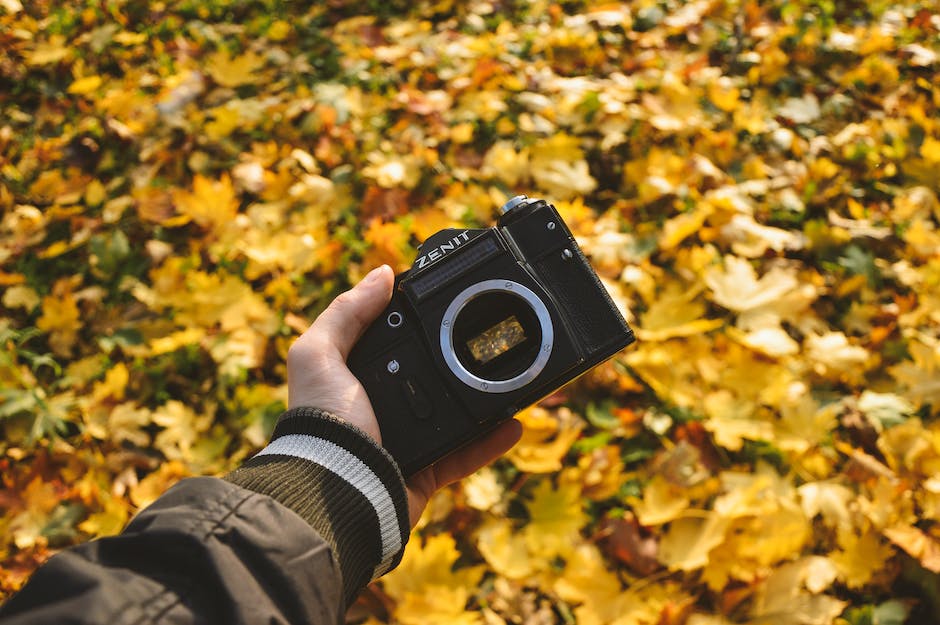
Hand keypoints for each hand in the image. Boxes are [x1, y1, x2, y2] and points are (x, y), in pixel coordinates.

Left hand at [287, 265, 521, 526]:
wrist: (336, 491)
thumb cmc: (322, 422)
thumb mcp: (320, 354)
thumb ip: (347, 312)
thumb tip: (382, 273)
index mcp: (357, 377)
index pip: (393, 341)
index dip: (418, 322)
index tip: (450, 305)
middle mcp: (380, 406)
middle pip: (429, 376)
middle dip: (458, 361)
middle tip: (488, 341)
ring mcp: (405, 440)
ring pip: (453, 414)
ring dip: (483, 400)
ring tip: (510, 381)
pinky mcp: (425, 472)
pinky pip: (465, 454)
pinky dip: (490, 441)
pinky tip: (513, 423)